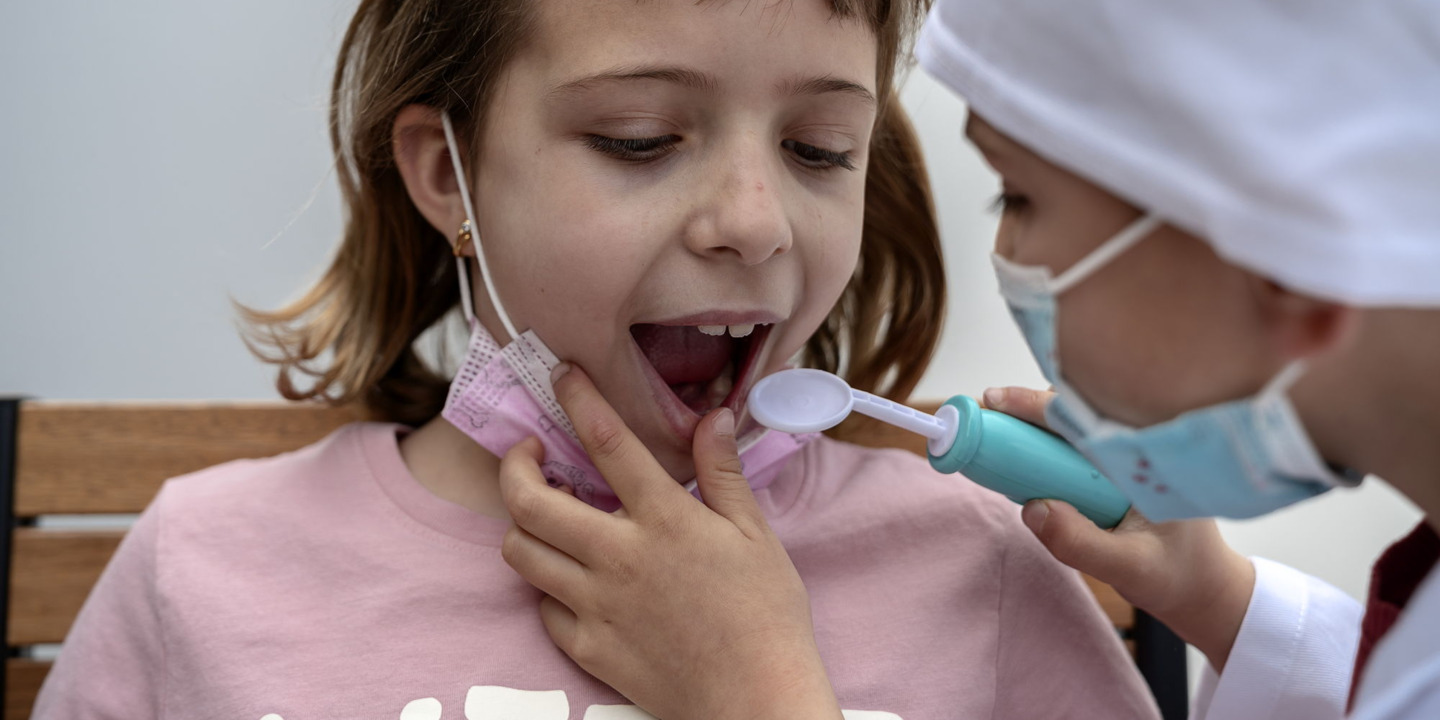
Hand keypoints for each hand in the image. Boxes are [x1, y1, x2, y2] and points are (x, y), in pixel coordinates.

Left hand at [499, 364, 841, 719]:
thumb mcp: (755, 534)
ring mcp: (596, 606)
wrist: (756, 700)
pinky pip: (542, 609)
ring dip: (523, 526)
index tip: (561, 373)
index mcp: (665, 520)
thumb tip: (713, 416)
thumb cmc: (767, 615)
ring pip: (521, 554)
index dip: (578, 397)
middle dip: (514, 467)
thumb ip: (722, 472)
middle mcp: (619, 557)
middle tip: (528, 455)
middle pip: (529, 502)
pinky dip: (548, 587)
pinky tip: (570, 579)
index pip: (607, 441)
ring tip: (546, 516)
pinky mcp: (588, 648)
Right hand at [982, 386, 1256, 671]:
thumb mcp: (1129, 568)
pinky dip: (1048, 438)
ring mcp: (1131, 453)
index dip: (1035, 403)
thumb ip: (1080, 543)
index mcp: (1150, 456)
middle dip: (1030, 402)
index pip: (1085, 415)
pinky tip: (1025, 448)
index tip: (994, 400)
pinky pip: (1078, 440)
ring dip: (1037, 419)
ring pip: (1077, 419)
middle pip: (1077, 405)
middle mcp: (1142, 444)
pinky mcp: (1120, 466)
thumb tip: (1031, 508)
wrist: (1207, 590)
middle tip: (985, 410)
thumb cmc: (1178, 576)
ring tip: (999, 427)